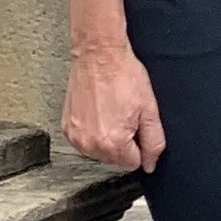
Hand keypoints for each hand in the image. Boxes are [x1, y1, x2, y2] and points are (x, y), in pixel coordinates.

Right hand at [62, 41, 164, 170]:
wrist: (99, 55)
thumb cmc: (123, 76)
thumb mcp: (149, 110)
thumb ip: (154, 142)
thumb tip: (150, 164)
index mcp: (113, 143)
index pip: (134, 162)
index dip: (140, 144)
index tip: (136, 124)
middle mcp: (90, 144)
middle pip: (116, 159)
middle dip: (124, 142)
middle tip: (124, 115)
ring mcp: (76, 136)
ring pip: (100, 152)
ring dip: (108, 138)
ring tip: (111, 112)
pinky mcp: (67, 128)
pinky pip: (86, 140)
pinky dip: (93, 131)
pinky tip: (99, 112)